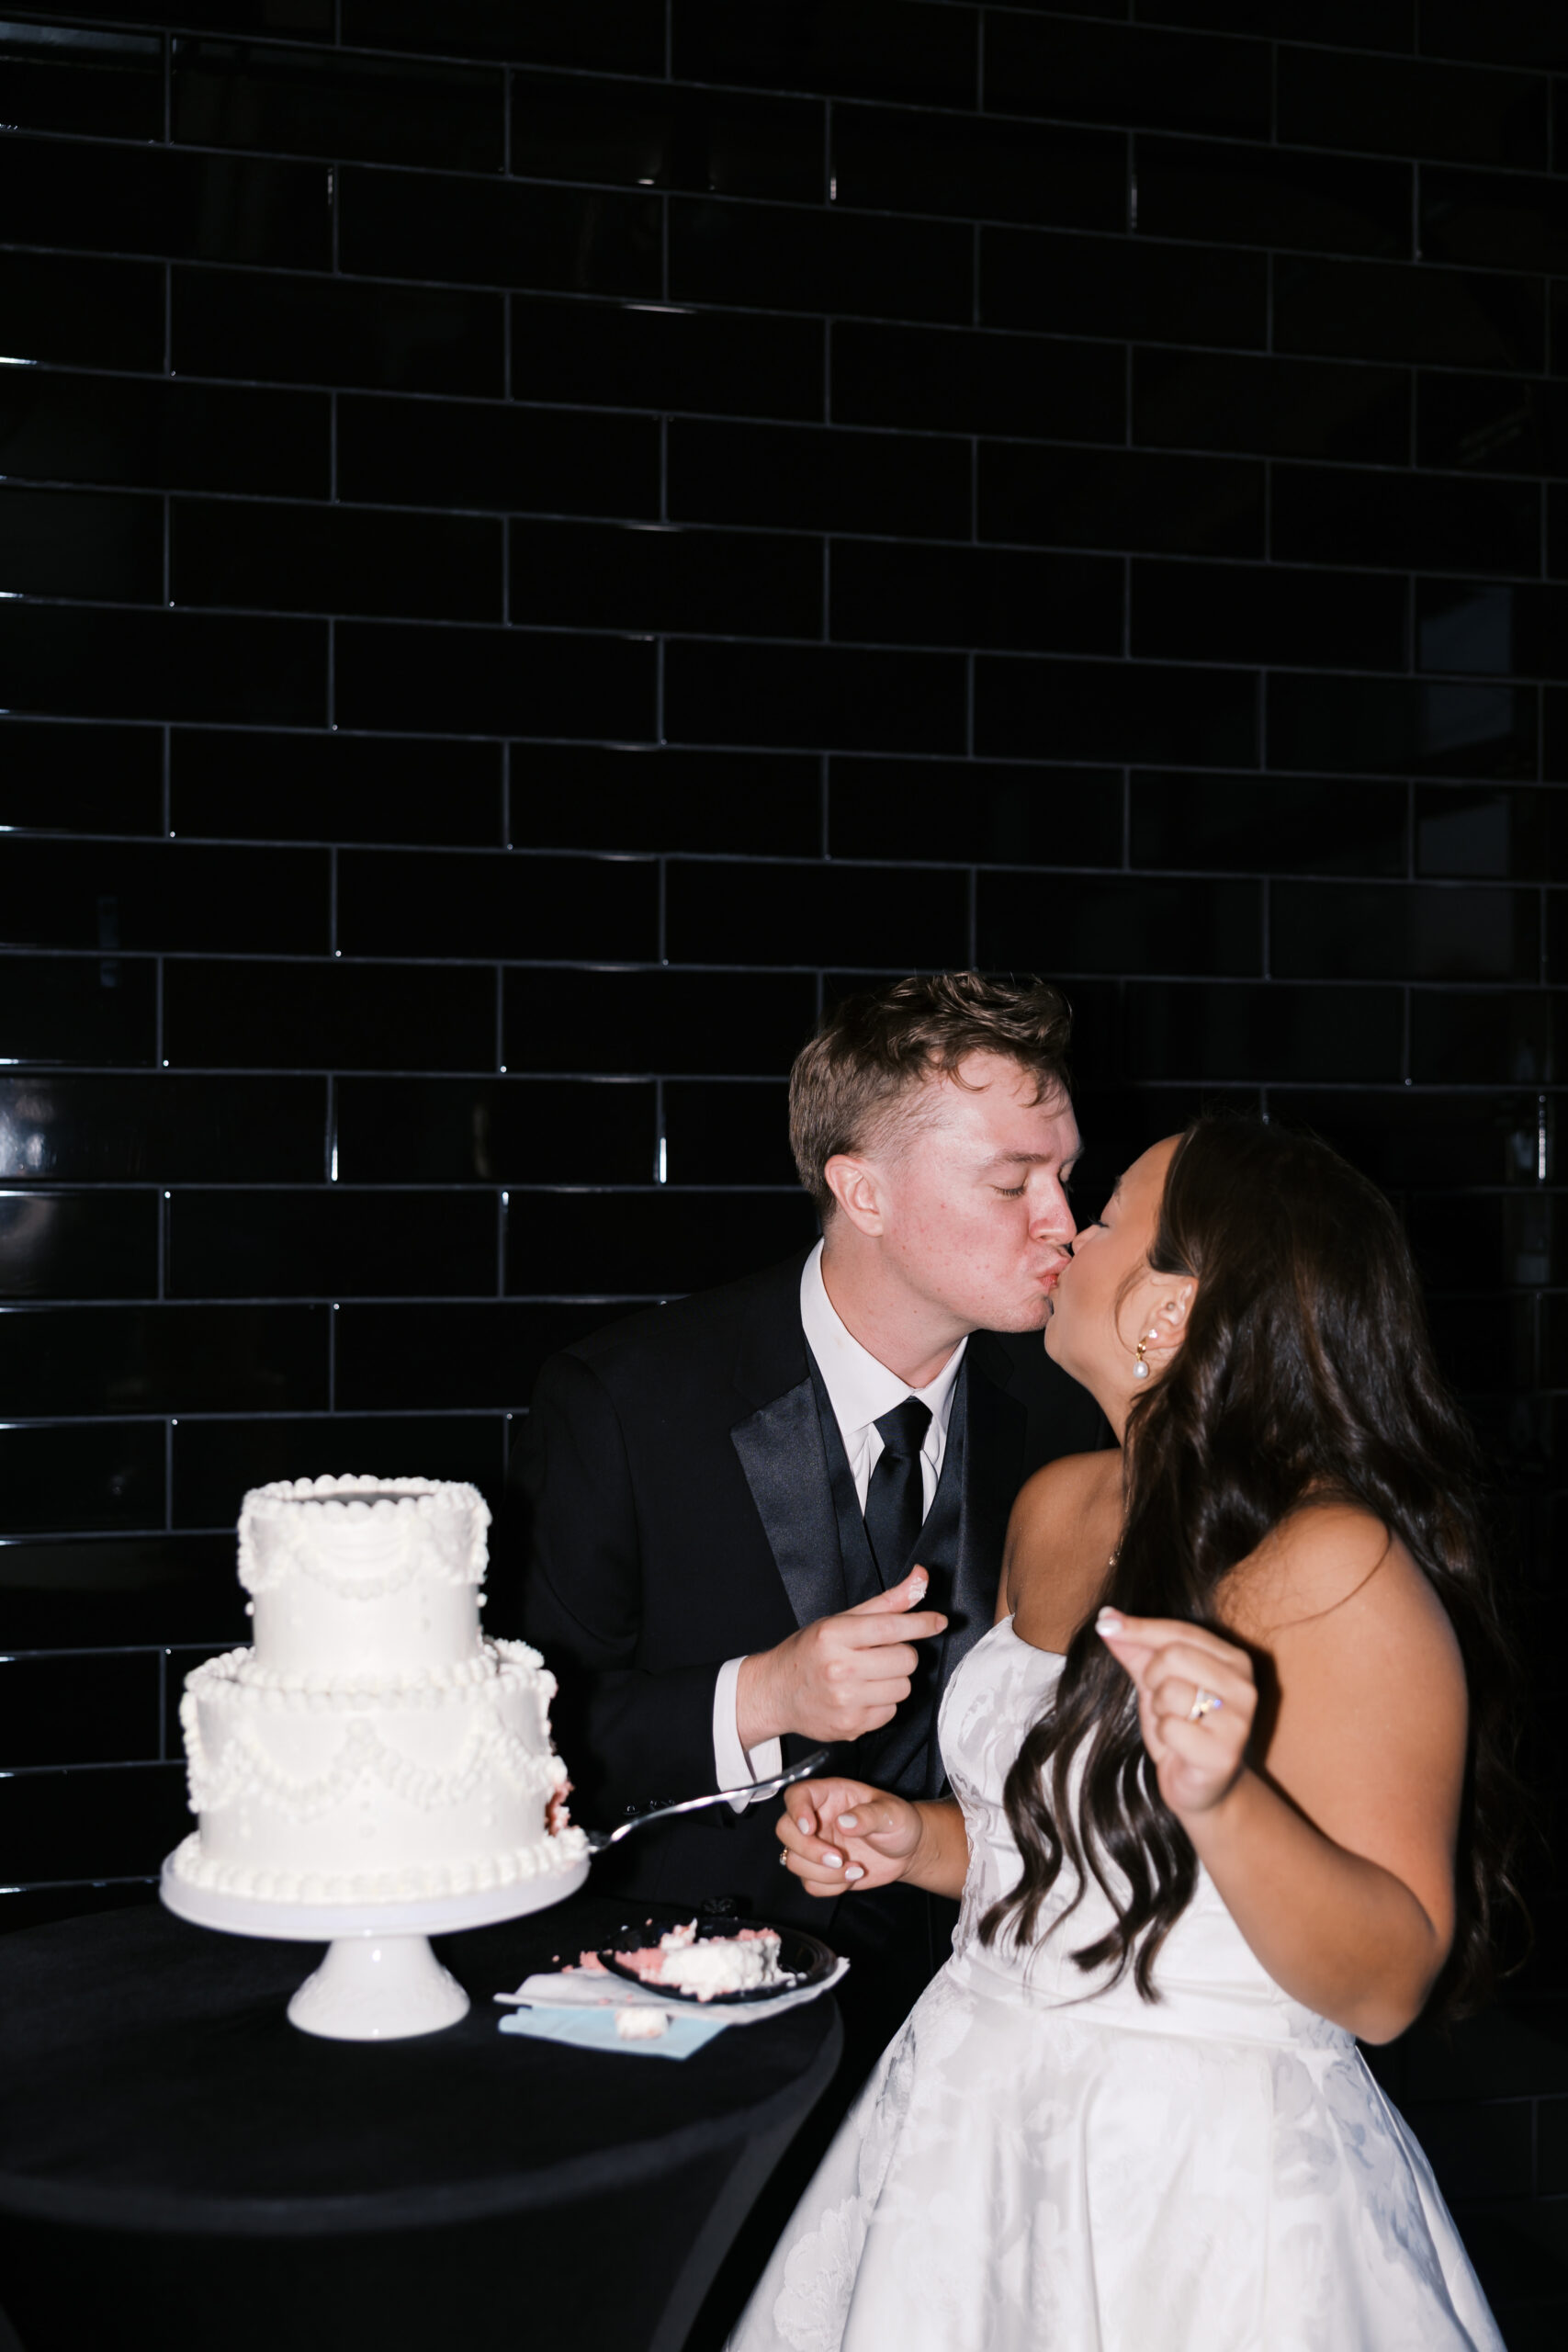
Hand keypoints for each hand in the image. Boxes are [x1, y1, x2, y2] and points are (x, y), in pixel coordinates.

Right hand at [736, 1569, 947, 1748]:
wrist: (775, 1693)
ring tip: (869, 1675)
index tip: (938, 1621)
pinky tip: (862, 1695)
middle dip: (901, 1654)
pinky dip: (884, 1702)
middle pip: (906, 1659)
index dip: (921, 1623)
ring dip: (894, 1679)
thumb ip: (886, 1602)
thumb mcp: (841, 1620)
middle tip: (880, 1653)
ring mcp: (845, 1701)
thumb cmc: (809, 1652)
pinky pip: (892, 1712)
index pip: (891, 1627)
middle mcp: (838, 1668)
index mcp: (834, 1635)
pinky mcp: (851, 1726)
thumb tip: (921, 1578)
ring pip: (904, 1687)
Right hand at [777, 1776, 922, 1897]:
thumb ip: (869, 1815)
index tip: (810, 1828)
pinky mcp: (819, 1870)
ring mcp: (815, 1845)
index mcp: (829, 1795)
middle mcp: (816, 1819)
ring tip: (854, 1870)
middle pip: (785, 1831)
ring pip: (793, 1861)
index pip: (797, 1795)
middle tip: (838, 1858)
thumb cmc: (898, 1823)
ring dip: (823, 1873)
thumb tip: (845, 1822)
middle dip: (808, 1850)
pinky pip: (809, 1883)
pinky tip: (851, 1878)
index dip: (796, 1810)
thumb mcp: (892, 1813)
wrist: (907, 1851)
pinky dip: (829, 1887)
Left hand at [1096, 1608, 1255, 1818]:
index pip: (1180, 1632)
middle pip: (1174, 1655)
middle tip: (1162, 1702)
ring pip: (1170, 1692)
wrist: (1201, 1788)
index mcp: (1233, 1659)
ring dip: (1159, 1711)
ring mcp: (1238, 1719)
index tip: (1105, 1624)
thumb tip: (1106, 1619)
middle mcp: (1243, 1685)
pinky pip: (1171, 1728)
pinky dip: (1165, 1738)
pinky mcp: (1225, 1752)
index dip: (1139, 1627)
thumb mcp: (1155, 1684)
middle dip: (1153, 1678)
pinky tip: (1181, 1748)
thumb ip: (1135, 1650)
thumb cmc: (1181, 1728)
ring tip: (1175, 1726)